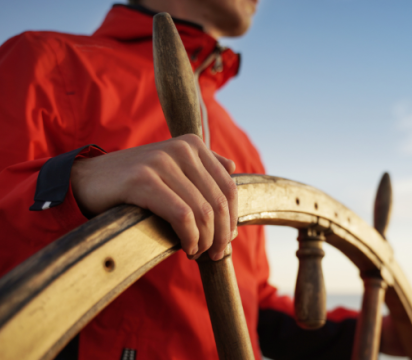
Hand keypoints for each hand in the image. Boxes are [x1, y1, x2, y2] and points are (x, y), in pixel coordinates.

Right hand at [70, 134, 237, 260]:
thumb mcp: (170, 167)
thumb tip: (233, 167)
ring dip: (205, 240)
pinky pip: (182, 216)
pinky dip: (190, 237)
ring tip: (197, 253)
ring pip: (203, 211)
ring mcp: (161, 162)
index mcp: (192, 144)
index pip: (229, 187)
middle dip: (222, 234)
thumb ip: (201, 166)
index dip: (232, 218)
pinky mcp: (143, 180)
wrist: (85, 180)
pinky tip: (186, 248)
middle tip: (216, 254)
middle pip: (219, 201)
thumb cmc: (133, 181)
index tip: (226, 240)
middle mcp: (181, 149)